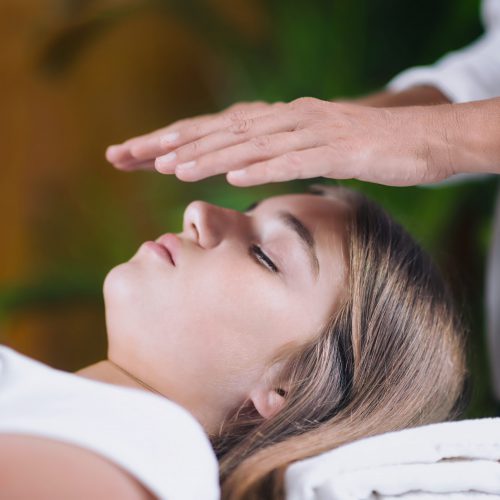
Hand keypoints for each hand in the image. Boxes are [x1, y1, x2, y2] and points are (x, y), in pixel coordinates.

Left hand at [106, 97, 455, 185]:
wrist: (425, 140)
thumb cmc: (372, 151)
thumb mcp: (318, 152)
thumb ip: (283, 156)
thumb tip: (250, 169)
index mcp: (284, 121)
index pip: (222, 131)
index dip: (180, 141)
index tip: (141, 155)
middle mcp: (292, 119)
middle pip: (225, 131)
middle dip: (178, 143)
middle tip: (135, 155)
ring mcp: (315, 132)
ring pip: (254, 143)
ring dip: (212, 155)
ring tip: (174, 167)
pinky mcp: (339, 150)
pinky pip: (296, 158)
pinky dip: (264, 167)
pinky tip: (235, 176)